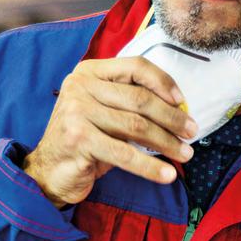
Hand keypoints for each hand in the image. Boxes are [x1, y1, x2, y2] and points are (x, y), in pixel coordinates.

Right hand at [23, 57, 196, 206]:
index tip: (183, 101)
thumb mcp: (105, 112)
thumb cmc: (85, 140)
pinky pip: (125, 153)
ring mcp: (77, 111)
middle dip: (172, 117)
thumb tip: (179, 109)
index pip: (135, 66)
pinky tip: (167, 174)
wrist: (49, 171)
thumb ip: (130, 102)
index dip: (164, 82)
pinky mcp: (78, 139)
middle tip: (191, 132)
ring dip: (167, 143)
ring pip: (136, 126)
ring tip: (185, 154)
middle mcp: (80, 86)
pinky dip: (150, 166)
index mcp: (89, 72)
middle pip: (139, 98)